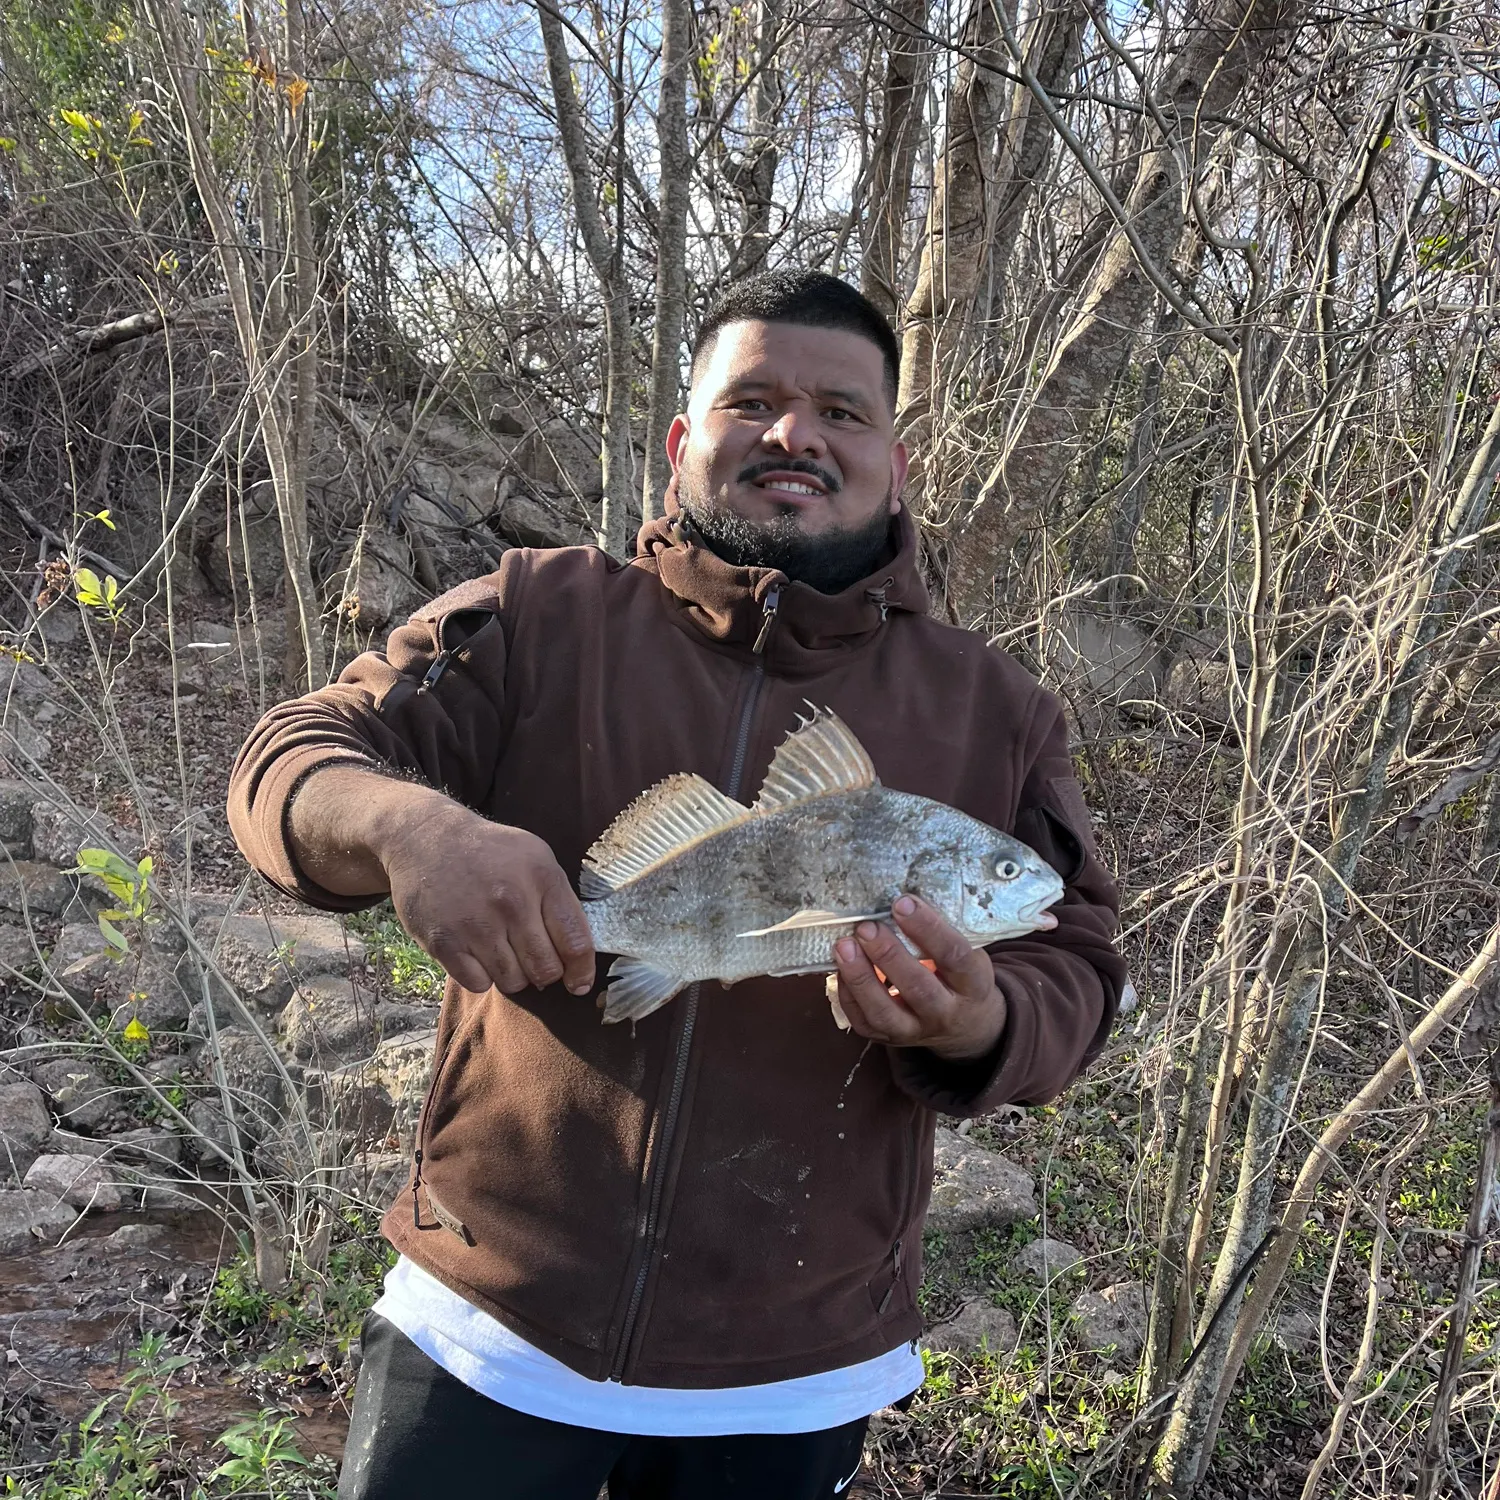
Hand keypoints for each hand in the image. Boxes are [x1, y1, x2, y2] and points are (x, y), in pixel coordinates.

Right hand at [383, 800, 595, 996]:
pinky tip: (477, 953)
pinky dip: (481, 976)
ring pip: (513, 981)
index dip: (581, 971)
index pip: (575, 942)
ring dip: (513, 975)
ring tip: (503, 951)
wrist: (426, 839)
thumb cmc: (490, 852)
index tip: (579, 984)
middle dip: (545, 973)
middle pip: (545, 969)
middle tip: (533, 960)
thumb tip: (577, 956)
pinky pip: (478, 984)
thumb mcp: (536, 858)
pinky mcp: (444, 942)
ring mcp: (476, 924)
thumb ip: (559, 901)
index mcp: (542, 878)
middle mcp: (511, 902)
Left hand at [832, 896, 1005, 1060]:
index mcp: (973, 985)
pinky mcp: (890, 1039)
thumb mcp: (969, 955)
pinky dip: (848, 994)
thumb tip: (901, 897)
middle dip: (888, 955)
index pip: (954, 956)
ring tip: (844, 946)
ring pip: (885, 1012)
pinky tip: (840, 968)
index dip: (928, 928)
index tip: (903, 902)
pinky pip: (864, 1022)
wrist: (966, 1026)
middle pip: (918, 988)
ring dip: (861, 978)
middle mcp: (946, 1012)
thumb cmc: (961, 977)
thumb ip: (942, 934)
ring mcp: (917, 1031)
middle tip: (866, 927)